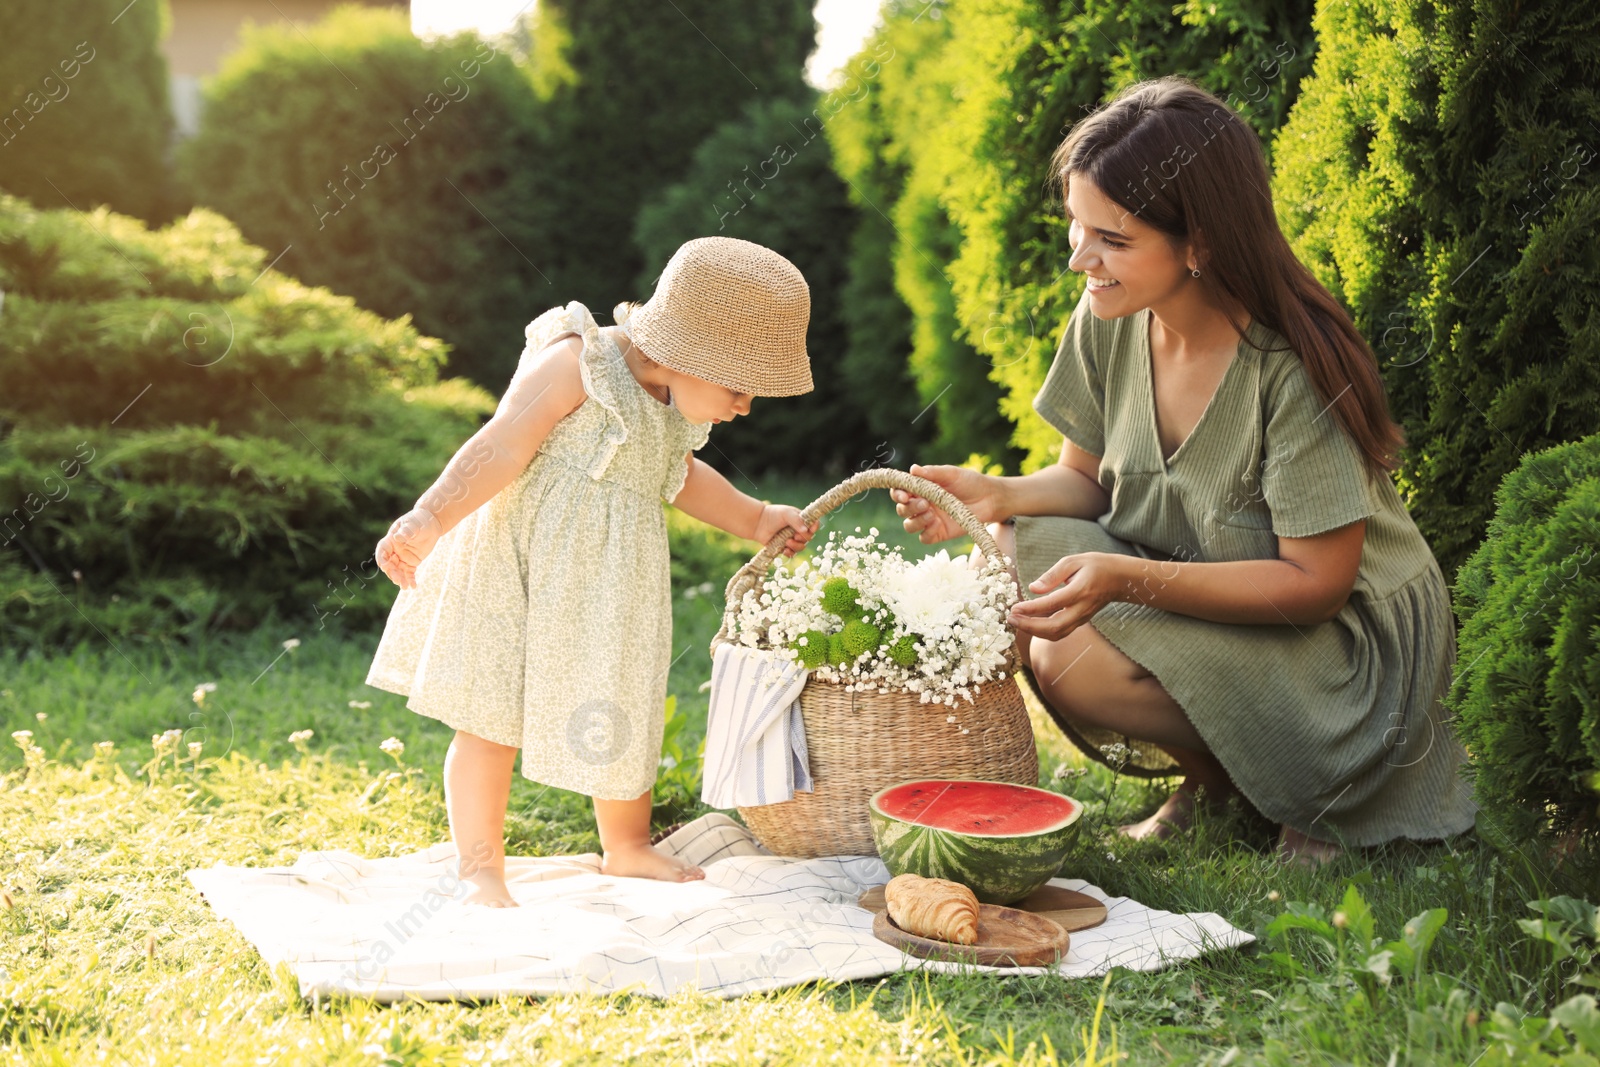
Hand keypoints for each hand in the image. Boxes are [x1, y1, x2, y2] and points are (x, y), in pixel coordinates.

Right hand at [375, 507, 442, 589]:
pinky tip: (413, 586)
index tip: (384, 566)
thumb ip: (406, 531)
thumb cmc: (419, 520)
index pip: (382, 551)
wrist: (431, 524)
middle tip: (398, 580)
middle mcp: (394, 550)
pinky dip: (410, 580)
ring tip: (405, 587)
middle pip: (389, 564)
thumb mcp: (413, 524)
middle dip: (392, 573)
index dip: (381, 559)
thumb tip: (398, 537)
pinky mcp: (411, 562)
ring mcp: (402, 557)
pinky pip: (408, 573)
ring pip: (398, 571)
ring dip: (400, 579)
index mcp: (391, 540)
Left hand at [754, 504, 815, 556]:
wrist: (758, 523)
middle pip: (809, 538)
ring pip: (801, 547)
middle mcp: (798, 530)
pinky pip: (792, 554)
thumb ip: (797, 520)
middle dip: (803, 538)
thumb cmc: (773, 515)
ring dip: (796, 546)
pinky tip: (784, 550)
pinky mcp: (784, 547)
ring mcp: (792, 539)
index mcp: (801, 520)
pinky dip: (790, 553)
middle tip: (795, 536)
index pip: (814, 525)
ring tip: (787, 542)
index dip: (814, 528)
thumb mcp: (786, 513)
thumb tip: (806, 530)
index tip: (810, 529)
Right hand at [890, 463, 1007, 544]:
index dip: (897, 494)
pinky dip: (926, 532)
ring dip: (916, 520)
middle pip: (902, 510)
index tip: (904, 495)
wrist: (990, 498)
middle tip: (924, 503)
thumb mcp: (951, 474)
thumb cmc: (970, 482)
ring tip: (932, 513)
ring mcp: (929, 520)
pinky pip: (924, 538)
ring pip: (910, 525)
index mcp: (920, 489)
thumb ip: (932, 473)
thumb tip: (913, 469)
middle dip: (908, 507)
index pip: (900, 492)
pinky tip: (937, 523)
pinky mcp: (939, 533)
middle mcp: (921, 505)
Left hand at [1007, 551, 1130, 640]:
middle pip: (1054, 626)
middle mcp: (1081, 608)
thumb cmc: (1095, 566)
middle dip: (1030, 626)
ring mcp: (1082, 618)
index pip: (1052, 604)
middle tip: (1011, 618)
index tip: (1014, 608)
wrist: (1119, 578)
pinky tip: (1029, 624)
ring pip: (1057, 634)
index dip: (1031, 609)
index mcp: (1080, 591)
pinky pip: (1060, 633)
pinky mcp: (1080, 622)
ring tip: (1016, 621)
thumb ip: (1052, 575)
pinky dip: (1043, 632)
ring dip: (1034, 632)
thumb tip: (1032, 588)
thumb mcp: (1073, 561)